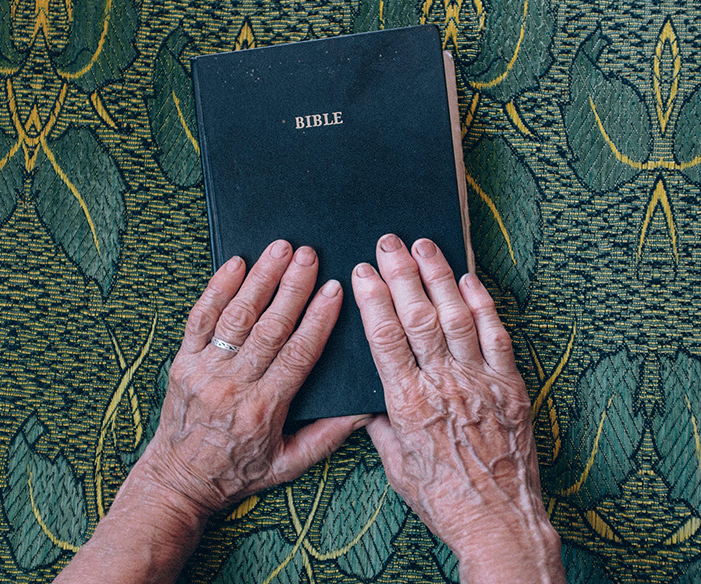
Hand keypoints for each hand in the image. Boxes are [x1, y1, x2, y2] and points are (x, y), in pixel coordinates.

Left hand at [55, 240, 368, 583]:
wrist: (178, 481)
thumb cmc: (238, 471)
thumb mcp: (289, 464)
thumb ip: (328, 436)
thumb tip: (366, 408)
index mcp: (263, 409)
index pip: (297, 355)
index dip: (317, 319)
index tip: (334, 290)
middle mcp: (232, 386)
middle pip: (268, 327)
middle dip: (292, 287)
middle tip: (309, 255)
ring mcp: (204, 370)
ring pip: (236, 316)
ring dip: (259, 278)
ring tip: (280, 248)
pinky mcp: (183, 361)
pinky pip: (199, 319)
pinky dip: (216, 289)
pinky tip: (235, 264)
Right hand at [352, 234, 562, 583]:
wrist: (499, 521)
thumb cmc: (444, 498)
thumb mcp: (397, 466)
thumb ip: (382, 426)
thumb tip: (370, 401)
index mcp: (408, 402)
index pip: (386, 336)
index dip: (373, 299)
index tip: (363, 272)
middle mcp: (443, 384)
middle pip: (418, 315)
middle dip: (402, 273)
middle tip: (390, 242)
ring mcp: (480, 381)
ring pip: (456, 316)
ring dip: (440, 276)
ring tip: (426, 245)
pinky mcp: (510, 386)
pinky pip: (496, 336)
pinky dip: (483, 304)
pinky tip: (469, 280)